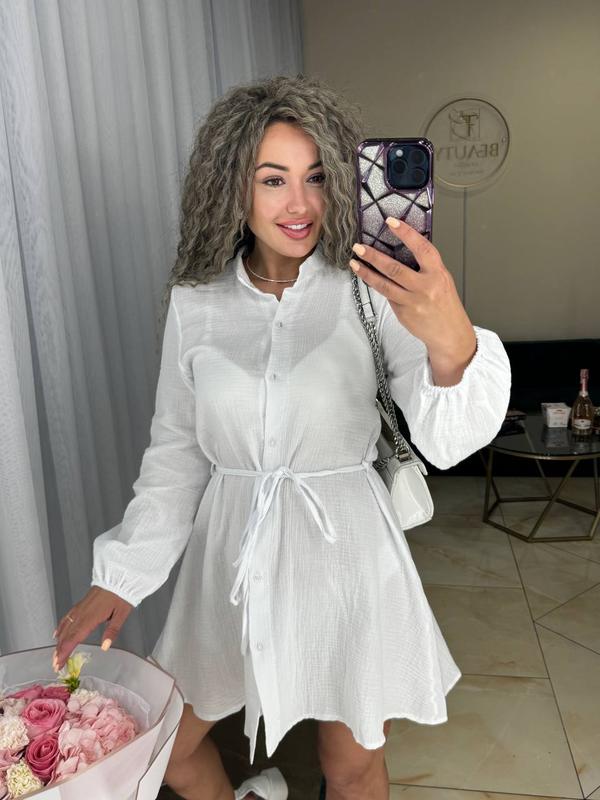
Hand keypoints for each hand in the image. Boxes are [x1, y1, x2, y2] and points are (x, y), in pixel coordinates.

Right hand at [52, 587, 132, 671]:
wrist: (117, 576)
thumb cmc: (121, 594)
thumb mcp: (121, 613)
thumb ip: (112, 631)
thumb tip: (105, 646)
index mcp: (91, 617)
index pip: (74, 638)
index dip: (65, 652)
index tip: (59, 663)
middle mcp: (82, 613)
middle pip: (66, 635)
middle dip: (59, 651)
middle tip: (55, 664)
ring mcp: (80, 608)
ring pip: (65, 627)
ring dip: (59, 642)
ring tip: (55, 654)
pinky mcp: (80, 605)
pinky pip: (67, 618)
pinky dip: (60, 627)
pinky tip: (57, 634)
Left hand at [349, 217, 476, 384]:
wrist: (450, 334)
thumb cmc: (445, 305)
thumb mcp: (442, 280)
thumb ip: (426, 266)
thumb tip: (403, 250)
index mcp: (437, 274)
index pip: (422, 248)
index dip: (406, 233)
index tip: (391, 221)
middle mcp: (425, 287)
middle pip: (395, 268)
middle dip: (374, 256)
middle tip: (359, 246)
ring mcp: (413, 301)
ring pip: (384, 284)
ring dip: (367, 272)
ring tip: (354, 262)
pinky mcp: (403, 313)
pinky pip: (387, 296)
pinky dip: (376, 285)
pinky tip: (366, 277)